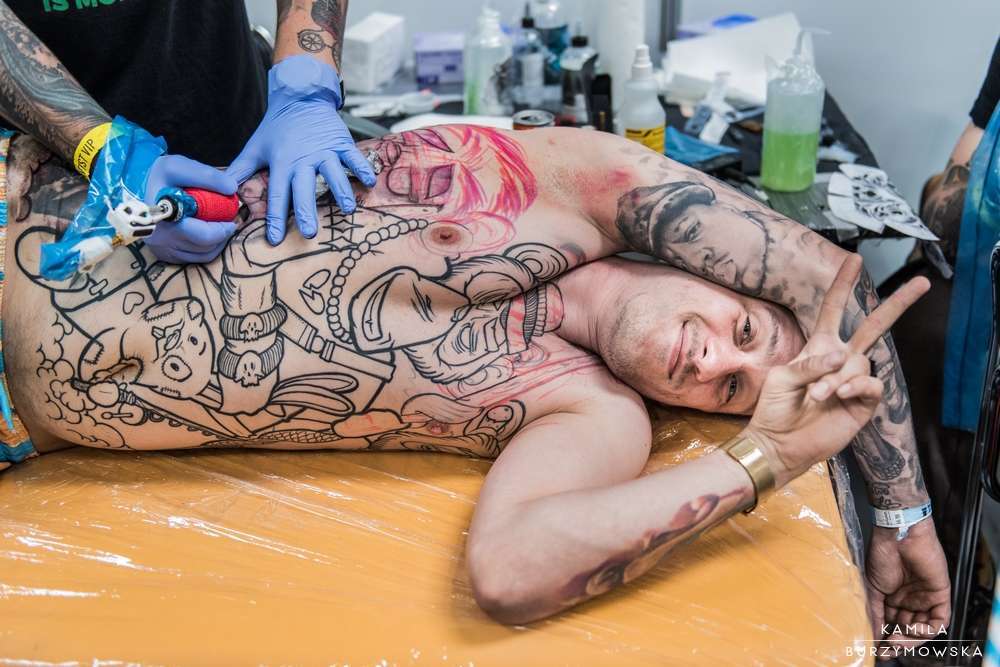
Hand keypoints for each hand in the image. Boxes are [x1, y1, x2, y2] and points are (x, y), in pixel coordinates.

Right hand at [143, 154, 238, 263]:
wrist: (139, 190)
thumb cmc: (162, 178)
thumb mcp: (180, 167)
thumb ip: (207, 175)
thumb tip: (232, 188)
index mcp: (164, 216)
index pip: (204, 234)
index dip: (223, 229)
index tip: (232, 219)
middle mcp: (160, 236)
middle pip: (205, 245)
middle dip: (223, 234)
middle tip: (229, 222)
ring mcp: (161, 248)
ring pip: (203, 254)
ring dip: (218, 241)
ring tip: (220, 227)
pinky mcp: (164, 255)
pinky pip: (195, 258)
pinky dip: (208, 248)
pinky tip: (210, 235)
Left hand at [226, 55, 375, 244]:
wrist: (300, 97)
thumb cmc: (277, 127)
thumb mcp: (255, 148)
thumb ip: (239, 170)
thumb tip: (223, 192)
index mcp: (282, 163)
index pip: (276, 195)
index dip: (274, 218)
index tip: (274, 239)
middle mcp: (304, 159)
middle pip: (304, 189)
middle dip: (306, 211)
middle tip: (310, 232)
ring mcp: (325, 151)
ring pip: (334, 173)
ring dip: (341, 191)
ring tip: (348, 210)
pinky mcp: (341, 143)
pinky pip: (354, 157)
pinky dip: (362, 169)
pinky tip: (369, 183)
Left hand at [746, 255, 929, 487]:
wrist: (780, 443)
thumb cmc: (775, 408)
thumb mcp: (784, 378)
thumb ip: (811, 363)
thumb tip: (842, 356)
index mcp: (818, 347)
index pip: (834, 309)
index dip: (843, 285)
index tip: (854, 259)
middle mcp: (840, 360)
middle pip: (874, 326)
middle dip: (898, 304)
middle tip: (922, 282)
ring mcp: (853, 381)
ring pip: (860, 362)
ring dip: (837, 377)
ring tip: (816, 396)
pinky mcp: (863, 403)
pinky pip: (870, 384)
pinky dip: (854, 385)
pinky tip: (838, 395)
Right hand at [866, 520, 950, 657]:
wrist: (897, 536)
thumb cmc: (882, 556)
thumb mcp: (872, 588)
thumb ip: (874, 612)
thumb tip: (870, 635)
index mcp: (893, 598)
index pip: (892, 625)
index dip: (886, 638)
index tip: (877, 649)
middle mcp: (910, 600)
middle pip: (908, 631)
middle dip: (899, 642)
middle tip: (887, 648)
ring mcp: (925, 598)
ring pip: (924, 629)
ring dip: (912, 639)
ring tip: (897, 639)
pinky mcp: (940, 595)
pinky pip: (940, 621)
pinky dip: (928, 630)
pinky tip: (914, 629)